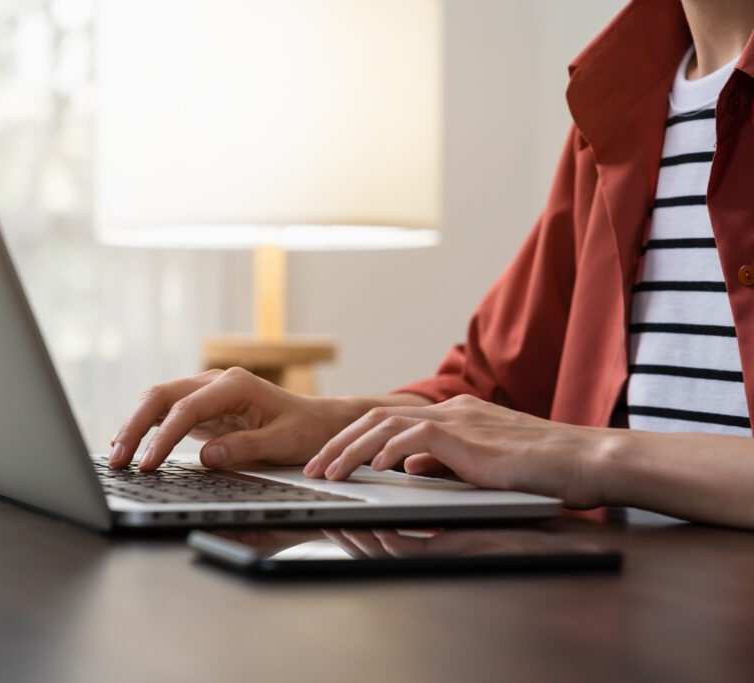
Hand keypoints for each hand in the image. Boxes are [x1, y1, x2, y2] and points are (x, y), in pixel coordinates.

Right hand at [109, 367, 358, 470]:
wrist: (319, 422)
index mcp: (234, 385)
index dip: (163, 437)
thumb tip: (207, 457)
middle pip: (161, 396)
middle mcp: (215, 382)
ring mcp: (207, 391)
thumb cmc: (305, 430)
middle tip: (118, 459)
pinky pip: (167, 412)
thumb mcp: (282, 443)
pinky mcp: (203, 407)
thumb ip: (244, 447)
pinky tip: (132, 446)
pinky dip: (147, 426)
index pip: (186, 409)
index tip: (148, 464)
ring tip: (117, 456)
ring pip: (158, 401)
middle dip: (135, 427)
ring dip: (135, 426)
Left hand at [302, 394, 606, 507]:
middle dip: (338, 445)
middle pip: (375, 419)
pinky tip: (373, 469)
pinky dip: (389, 452)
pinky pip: (416, 437)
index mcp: (453, 415)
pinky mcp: (470, 436)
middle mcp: (450, 411)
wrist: (586, 459)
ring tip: (328, 474)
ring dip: (351, 451)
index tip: (330, 462)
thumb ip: (443, 463)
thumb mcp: (481, 466)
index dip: (353, 441)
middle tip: (313, 469)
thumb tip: (408, 467)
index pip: (388, 422)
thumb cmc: (543, 468)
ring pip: (387, 426)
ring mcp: (459, 420)